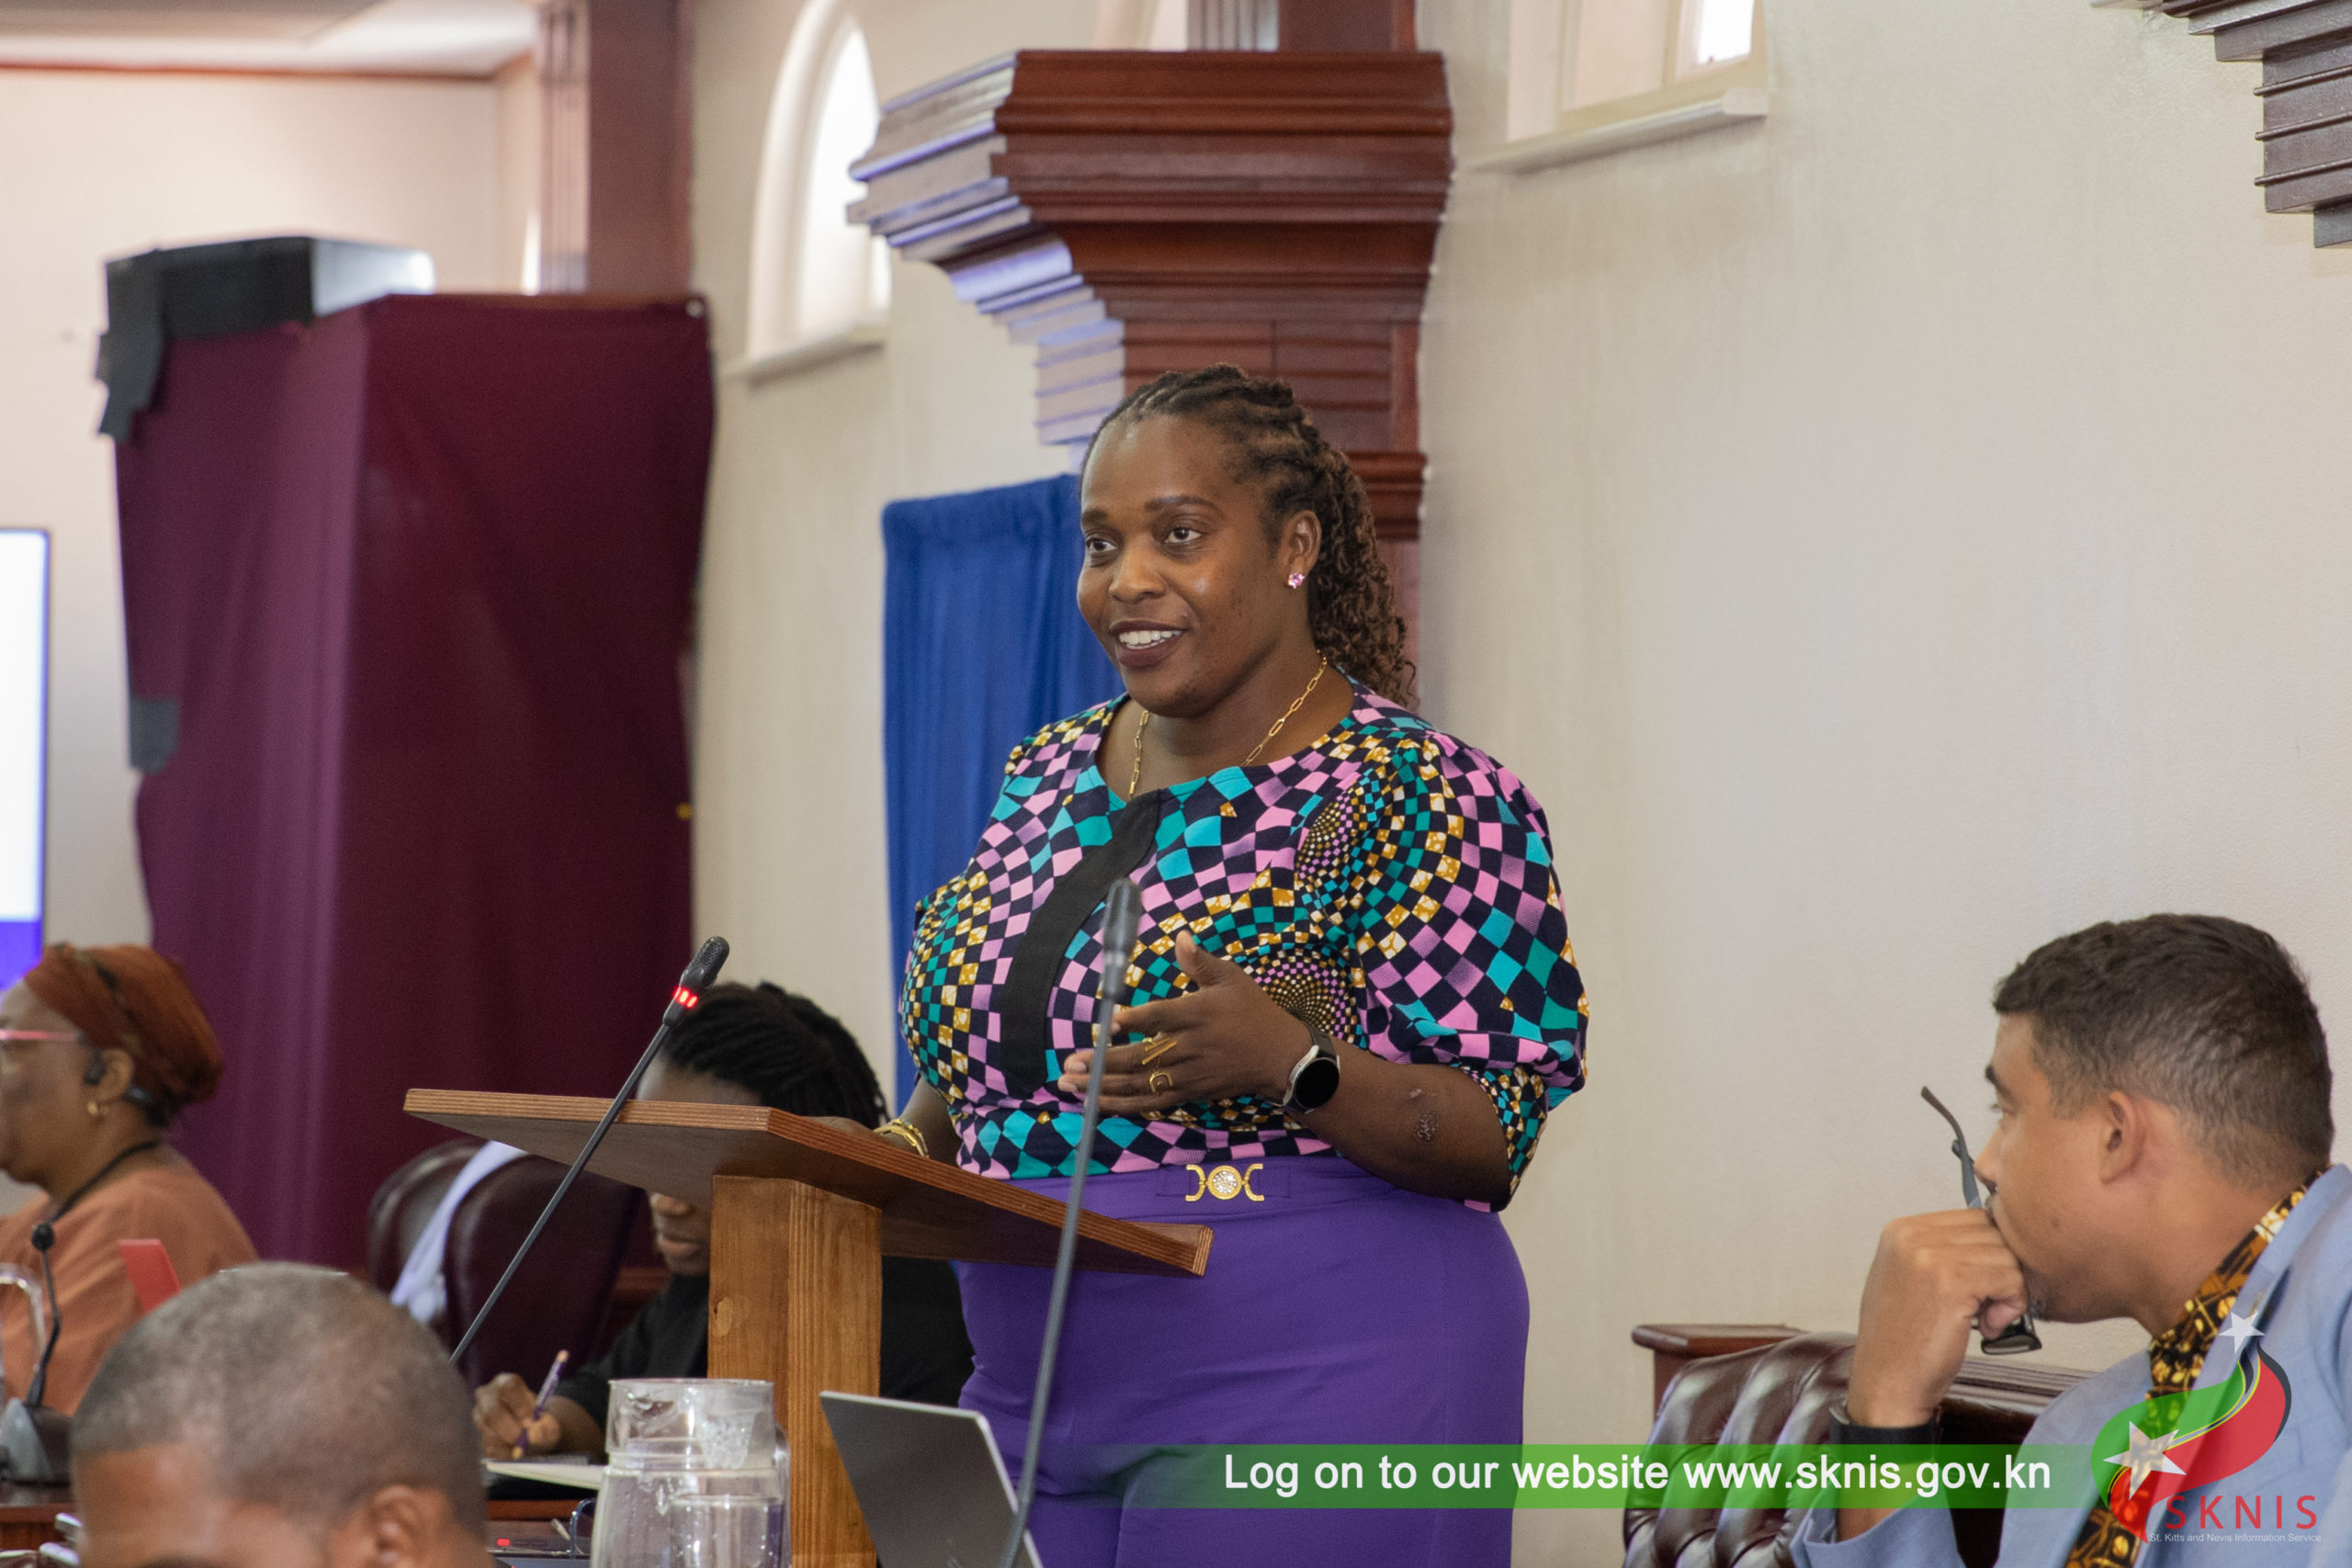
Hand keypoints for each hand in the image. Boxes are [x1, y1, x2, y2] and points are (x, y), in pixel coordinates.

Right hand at [475, 1372, 561, 1457]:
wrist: (533, 1429)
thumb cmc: (540, 1417)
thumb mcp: (548, 1417)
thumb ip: (547, 1424)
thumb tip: (536, 1434)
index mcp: (506, 1383)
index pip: (509, 1387)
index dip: (520, 1405)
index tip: (531, 1421)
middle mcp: (487, 1397)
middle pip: (492, 1412)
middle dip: (511, 1429)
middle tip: (526, 1440)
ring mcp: (480, 1417)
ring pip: (490, 1434)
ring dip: (511, 1444)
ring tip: (527, 1445)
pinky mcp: (480, 1437)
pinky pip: (491, 1449)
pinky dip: (507, 1454)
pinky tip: (518, 1450)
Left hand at [1057, 931, 1308, 1114]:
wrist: (1280, 1057)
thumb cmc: (1253, 1012)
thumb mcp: (1232, 980)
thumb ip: (1201, 961)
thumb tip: (1180, 936)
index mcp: (1198, 1014)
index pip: (1162, 1017)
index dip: (1135, 1021)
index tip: (1109, 1022)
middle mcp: (1190, 1046)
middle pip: (1142, 1057)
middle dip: (1103, 1062)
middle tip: (1070, 1063)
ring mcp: (1188, 1074)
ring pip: (1141, 1084)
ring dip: (1104, 1086)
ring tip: (1071, 1084)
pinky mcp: (1190, 1093)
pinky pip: (1152, 1102)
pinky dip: (1124, 1105)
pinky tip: (1098, 1104)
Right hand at [1848, 1209, 2029, 1427]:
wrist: (1887, 1381)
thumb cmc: (1902, 1340)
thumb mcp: (1908, 1278)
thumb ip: (1940, 1252)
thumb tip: (1993, 1236)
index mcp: (1900, 1230)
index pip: (1974, 1219)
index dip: (1988, 1255)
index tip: (1978, 1287)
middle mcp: (1912, 1236)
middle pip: (1993, 1233)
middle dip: (2000, 1271)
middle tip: (1985, 1307)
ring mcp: (1930, 1256)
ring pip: (2006, 1255)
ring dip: (2008, 1291)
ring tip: (1983, 1319)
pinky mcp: (1953, 1281)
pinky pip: (2011, 1278)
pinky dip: (2011, 1306)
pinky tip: (1988, 1326)